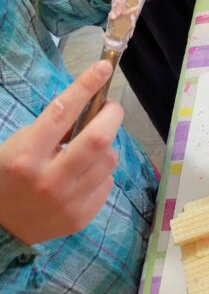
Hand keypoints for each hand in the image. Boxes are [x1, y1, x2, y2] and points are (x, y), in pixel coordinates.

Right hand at [0, 62, 123, 245]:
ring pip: (108, 160)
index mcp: (26, 155)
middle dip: (112, 116)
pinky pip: (107, 183)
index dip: (86, 86)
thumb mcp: (17, 145)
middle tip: (110, 109)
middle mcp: (49, 179)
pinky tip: (84, 174)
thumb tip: (89, 107)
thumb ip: (50, 128)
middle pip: (98, 140)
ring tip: (91, 147)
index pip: (62, 113)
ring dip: (106, 145)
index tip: (103, 67)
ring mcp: (68, 202)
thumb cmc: (8, 176)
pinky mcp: (82, 217)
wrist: (0, 226)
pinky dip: (101, 171)